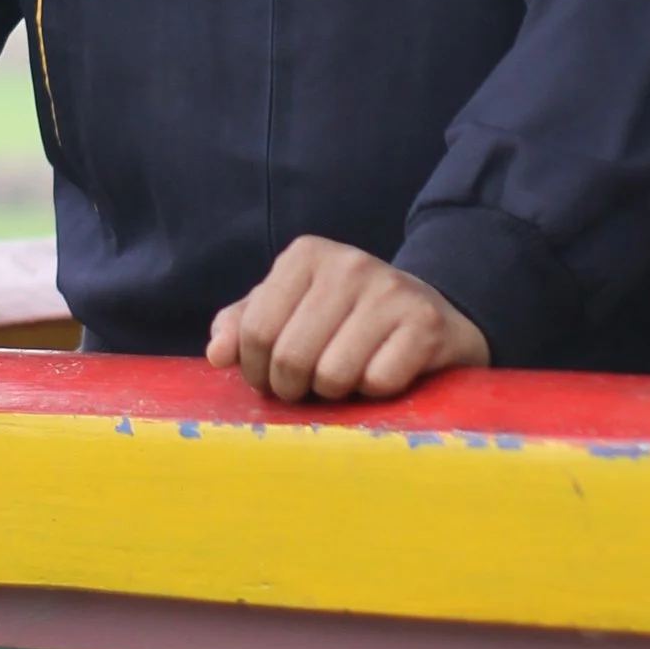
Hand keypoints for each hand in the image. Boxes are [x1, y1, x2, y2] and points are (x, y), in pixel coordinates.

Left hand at [207, 237, 488, 403]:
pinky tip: (384, 373)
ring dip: (336, 393)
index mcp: (307, 255)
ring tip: (347, 377)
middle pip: (290, 357)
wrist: (431, 317)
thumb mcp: (291, 312)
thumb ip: (245, 326)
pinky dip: (376, 393)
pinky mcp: (426, 323)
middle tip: (309, 385)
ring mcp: (390, 290)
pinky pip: (378, 382)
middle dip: (294, 387)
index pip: (254, 331)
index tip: (273, 375)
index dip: (256, 370)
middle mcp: (349, 263)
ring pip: (333, 375)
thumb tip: (218, 353)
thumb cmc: (346, 321)